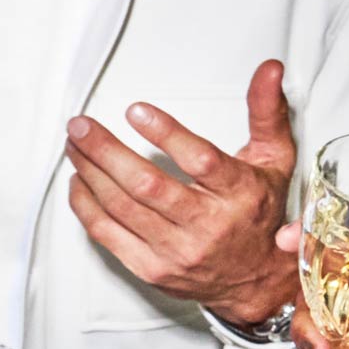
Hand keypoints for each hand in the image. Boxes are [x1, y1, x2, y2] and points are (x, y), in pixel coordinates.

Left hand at [62, 59, 298, 325]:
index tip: (135, 110)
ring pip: (121, 208)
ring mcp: (175, 251)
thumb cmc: (259, 212)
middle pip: (146, 186)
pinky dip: (86, 205)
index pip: (198, 161)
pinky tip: (78, 181)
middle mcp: (206, 225)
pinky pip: (107, 234)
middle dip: (105, 152)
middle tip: (80, 126)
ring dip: (90, 173)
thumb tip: (268, 69)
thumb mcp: (274, 158)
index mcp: (239, 193)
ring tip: (74, 145)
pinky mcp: (150, 269)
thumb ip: (267, 112)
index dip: (165, 134)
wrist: (255, 279)